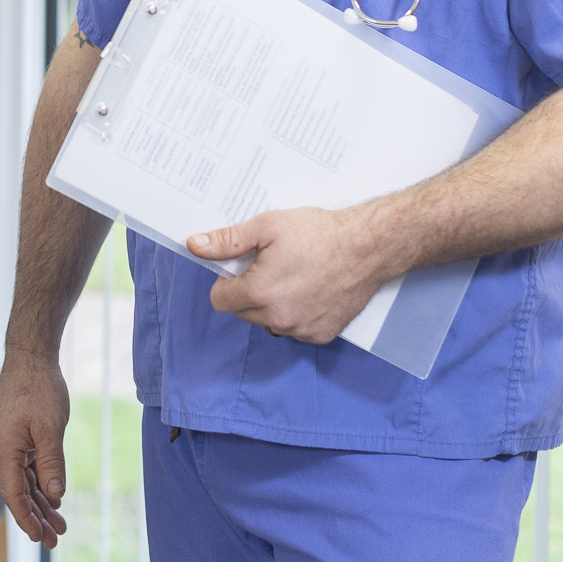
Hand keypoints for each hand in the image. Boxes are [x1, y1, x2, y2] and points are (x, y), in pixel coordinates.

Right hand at [0, 349, 72, 546]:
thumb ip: (52, 463)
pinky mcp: (16, 437)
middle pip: (18, 492)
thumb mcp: (51, 427)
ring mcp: (7, 444)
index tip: (41, 538)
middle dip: (37, 517)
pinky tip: (53, 498)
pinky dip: (40, 483)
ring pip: (24, 481)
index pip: (13, 495)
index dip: (27, 518)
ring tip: (59, 525)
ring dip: (41, 502)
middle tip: (55, 539)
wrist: (30, 356)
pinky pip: (27, 467)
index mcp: (3, 451)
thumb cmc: (39, 387)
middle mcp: (0, 450)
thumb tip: (55, 495)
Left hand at [189, 206, 393, 343]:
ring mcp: (301, 330)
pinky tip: (309, 291)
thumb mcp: (266, 227)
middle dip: (248, 292)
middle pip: (243, 312)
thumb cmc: (318, 233)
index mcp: (259, 292)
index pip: (220, 300)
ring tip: (292, 278)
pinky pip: (294, 330)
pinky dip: (296, 315)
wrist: (367, 246)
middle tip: (269, 267)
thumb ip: (227, 241)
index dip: (226, 282)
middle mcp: (278, 318)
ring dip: (271, 306)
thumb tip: (194, 246)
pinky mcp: (321, 335)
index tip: (243, 267)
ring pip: (267, 323)